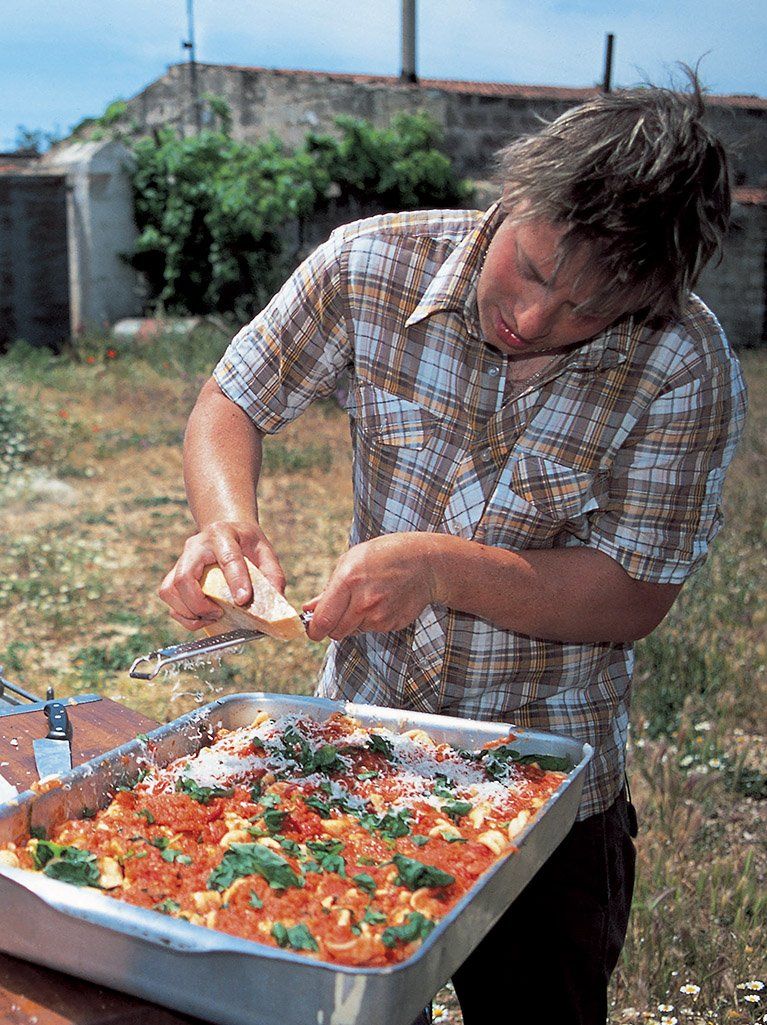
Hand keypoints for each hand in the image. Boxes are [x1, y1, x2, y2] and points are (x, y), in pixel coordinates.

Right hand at [158, 520, 285, 630]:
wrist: (225, 528)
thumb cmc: (246, 542)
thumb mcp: (265, 551)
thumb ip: (273, 574)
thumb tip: (277, 601)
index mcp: (222, 535)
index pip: (228, 558)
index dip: (236, 580)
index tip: (243, 600)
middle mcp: (196, 546)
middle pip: (184, 578)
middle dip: (199, 604)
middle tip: (219, 613)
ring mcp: (181, 560)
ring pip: (170, 590)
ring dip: (188, 611)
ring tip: (211, 616)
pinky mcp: (174, 573)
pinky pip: (168, 597)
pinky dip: (182, 614)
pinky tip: (201, 617)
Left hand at [304, 533, 437, 641]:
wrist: (424, 563)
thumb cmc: (384, 556)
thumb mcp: (351, 561)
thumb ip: (328, 589)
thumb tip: (309, 609)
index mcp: (348, 580)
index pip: (323, 621)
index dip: (313, 630)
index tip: (312, 629)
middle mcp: (364, 602)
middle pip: (336, 632)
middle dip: (332, 626)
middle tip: (339, 611)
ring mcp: (380, 616)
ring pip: (353, 631)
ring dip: (353, 622)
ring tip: (367, 599)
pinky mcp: (392, 625)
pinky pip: (371, 630)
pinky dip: (371, 621)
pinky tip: (382, 602)